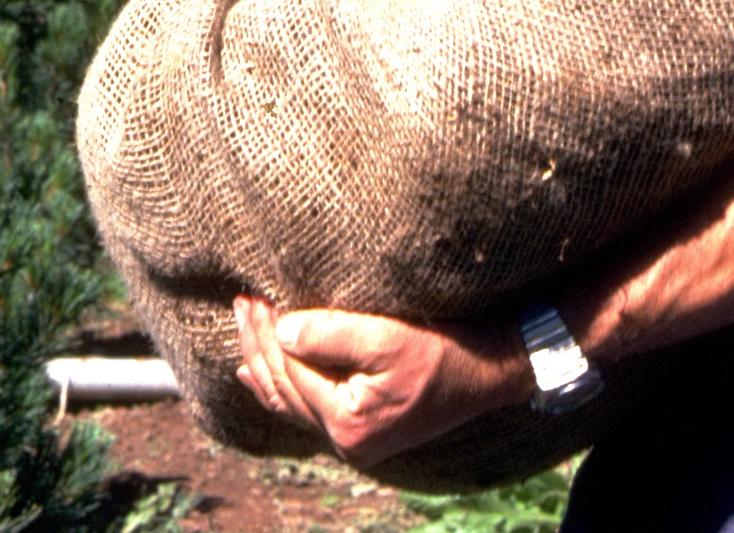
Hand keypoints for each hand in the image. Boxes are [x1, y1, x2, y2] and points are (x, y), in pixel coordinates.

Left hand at [232, 296, 530, 464]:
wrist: (492, 370)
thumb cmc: (447, 348)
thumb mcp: (391, 336)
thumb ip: (333, 334)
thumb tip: (282, 330)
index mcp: (349, 422)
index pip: (289, 371)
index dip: (265, 331)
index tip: (252, 293)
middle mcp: (345, 440)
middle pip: (283, 388)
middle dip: (257, 344)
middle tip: (241, 301)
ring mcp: (352, 438)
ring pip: (289, 401)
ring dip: (262, 362)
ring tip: (244, 325)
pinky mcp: (361, 427)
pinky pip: (305, 408)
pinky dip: (279, 387)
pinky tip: (255, 374)